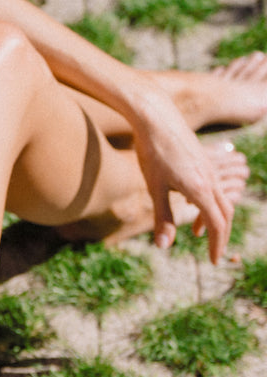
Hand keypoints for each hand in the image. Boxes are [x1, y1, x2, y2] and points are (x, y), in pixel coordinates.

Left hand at [131, 102, 234, 263]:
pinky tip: (189, 201)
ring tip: (196, 231)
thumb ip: (162, 217)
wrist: (155, 115)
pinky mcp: (202, 159)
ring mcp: (208, 167)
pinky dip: (208, 201)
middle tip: (213, 252)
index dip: (216, 245)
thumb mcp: (155, 187)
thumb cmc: (152, 151)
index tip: (212, 260)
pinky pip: (214, 186)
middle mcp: (210, 179)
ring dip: (214, 218)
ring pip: (221, 199)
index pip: (216, 225)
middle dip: (220, 235)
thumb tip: (164, 247)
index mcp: (201, 189)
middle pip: (225, 214)